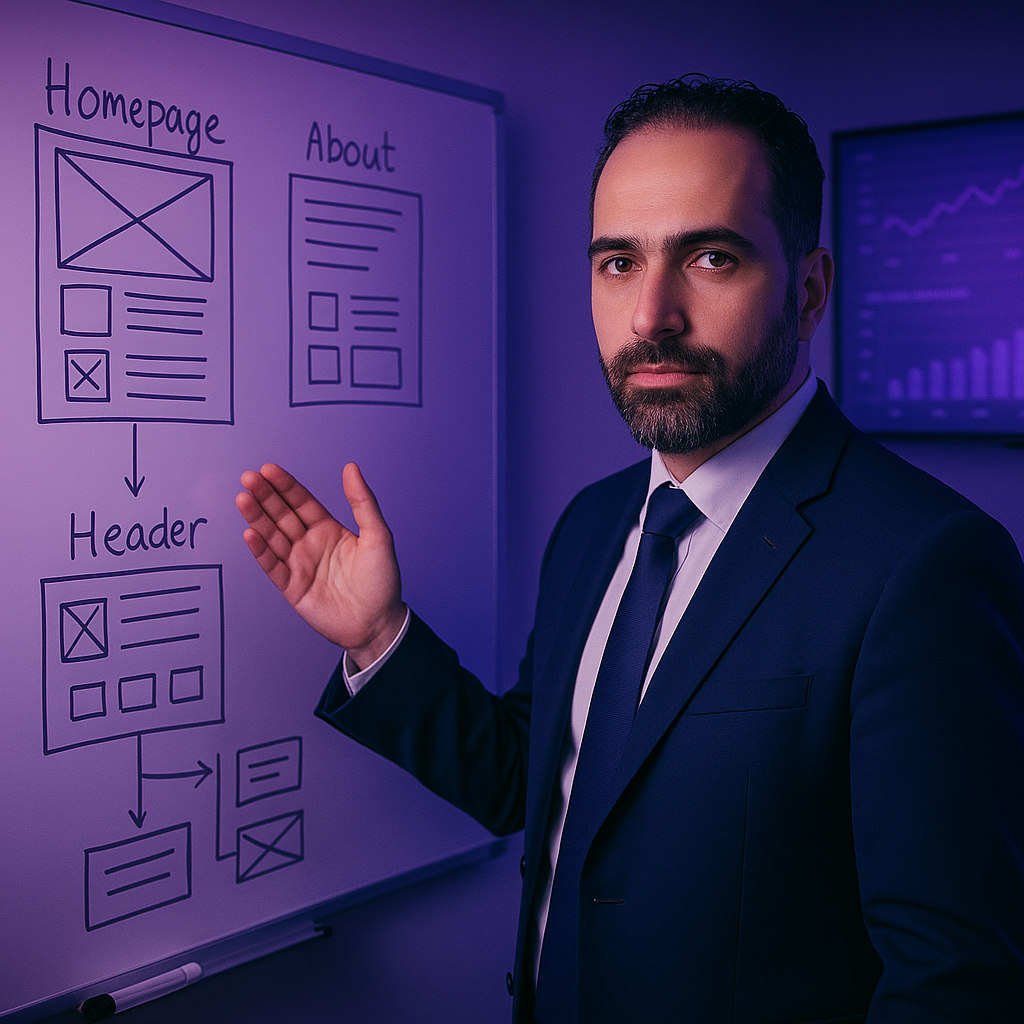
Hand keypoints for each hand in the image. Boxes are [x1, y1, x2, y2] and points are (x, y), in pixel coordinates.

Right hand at [236, 462, 405, 668]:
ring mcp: (299, 565)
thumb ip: (363, 502)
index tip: (268, 470)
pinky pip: (272, 566)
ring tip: (244, 499)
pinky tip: (250, 534)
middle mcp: (310, 544)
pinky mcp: (292, 587)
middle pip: (282, 516)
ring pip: (272, 537)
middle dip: (265, 497)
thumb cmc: (382, 581)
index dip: (285, 486)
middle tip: (249, 479)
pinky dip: (260, 551)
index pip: (301, 502)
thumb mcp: (378, 536)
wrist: (377, 624)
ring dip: (257, 519)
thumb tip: (351, 468)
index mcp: (328, 530)